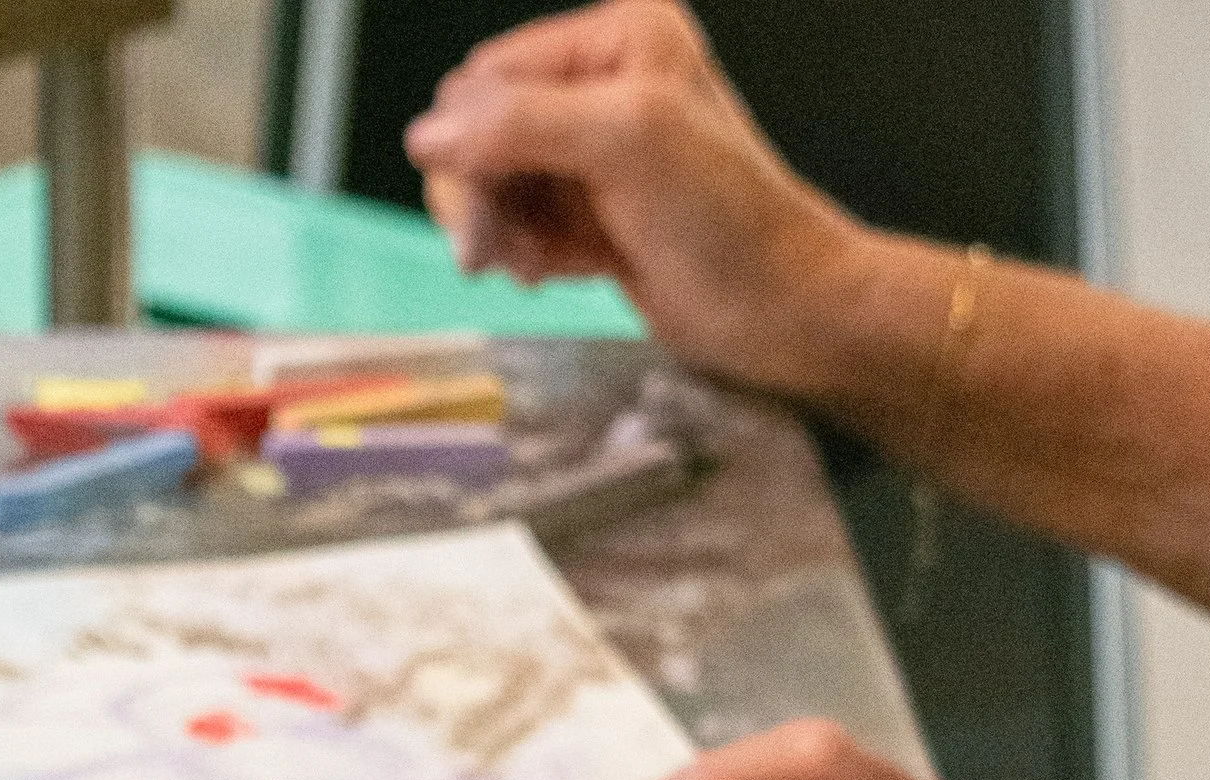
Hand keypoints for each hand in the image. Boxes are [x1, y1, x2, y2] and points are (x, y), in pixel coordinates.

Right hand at [404, 1, 862, 393]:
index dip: (470, 144)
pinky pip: (525, 223)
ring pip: (496, 182)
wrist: (782, 312)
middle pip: (483, 130)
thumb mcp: (625, 142)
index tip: (475, 215)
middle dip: (482, 192)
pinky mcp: (596, 215)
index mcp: (618, 37)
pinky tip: (551, 272)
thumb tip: (427, 135)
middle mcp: (604, 84)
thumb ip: (521, 125)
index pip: (492, 76)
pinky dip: (525, 252)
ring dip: (500, 230)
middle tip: (491, 252)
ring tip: (533, 266)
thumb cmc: (729, 223)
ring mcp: (597, 154)